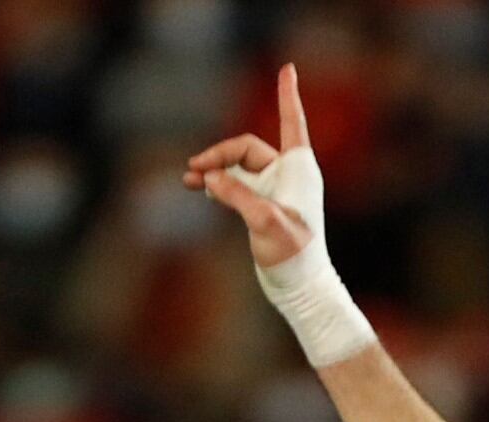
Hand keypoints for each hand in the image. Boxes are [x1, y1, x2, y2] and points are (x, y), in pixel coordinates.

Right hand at [180, 66, 316, 269]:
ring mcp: (273, 189)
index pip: (291, 122)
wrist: (300, 287)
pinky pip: (235, 185)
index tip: (287, 67)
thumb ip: (238, 196)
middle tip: (194, 171)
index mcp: (299, 169)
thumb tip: (210, 178)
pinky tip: (198, 188)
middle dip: (218, 155)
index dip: (287, 95)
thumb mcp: (265, 223)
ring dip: (213, 170)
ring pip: (237, 167)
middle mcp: (287, 174)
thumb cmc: (294, 255)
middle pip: (246, 148)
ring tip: (188, 179)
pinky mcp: (261, 205)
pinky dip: (217, 184)